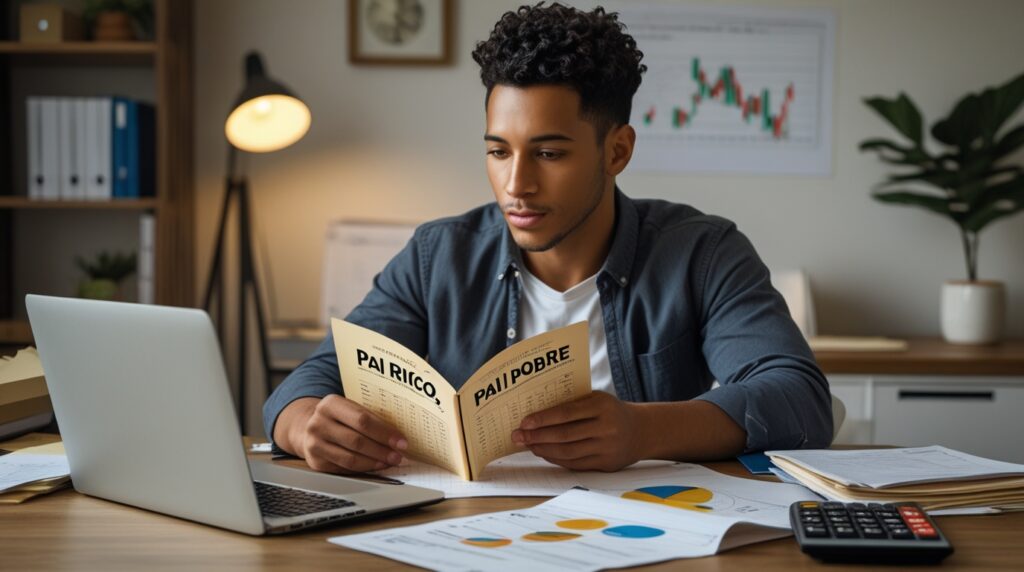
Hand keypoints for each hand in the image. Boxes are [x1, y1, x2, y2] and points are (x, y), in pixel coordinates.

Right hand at [285, 394, 407, 473]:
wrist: (309, 427)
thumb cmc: (339, 417)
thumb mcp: (349, 408)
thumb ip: (368, 416)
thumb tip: (398, 434)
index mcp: (330, 404)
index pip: (362, 420)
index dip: (384, 432)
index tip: (401, 441)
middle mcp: (318, 423)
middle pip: (357, 441)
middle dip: (382, 450)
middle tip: (398, 455)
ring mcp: (314, 444)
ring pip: (350, 458)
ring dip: (374, 462)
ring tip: (389, 461)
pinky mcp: (315, 462)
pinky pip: (344, 468)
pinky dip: (363, 468)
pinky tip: (375, 465)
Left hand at [511, 391, 643, 470]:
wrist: (642, 430)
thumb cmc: (611, 411)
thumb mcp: (597, 399)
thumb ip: (573, 404)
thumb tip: (537, 415)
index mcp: (602, 406)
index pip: (566, 413)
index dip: (543, 419)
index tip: (524, 422)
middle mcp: (606, 427)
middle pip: (565, 435)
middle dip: (537, 436)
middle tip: (518, 437)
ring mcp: (607, 448)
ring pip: (568, 452)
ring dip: (544, 450)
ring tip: (528, 445)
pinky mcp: (606, 464)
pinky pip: (576, 464)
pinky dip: (557, 459)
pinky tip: (544, 453)